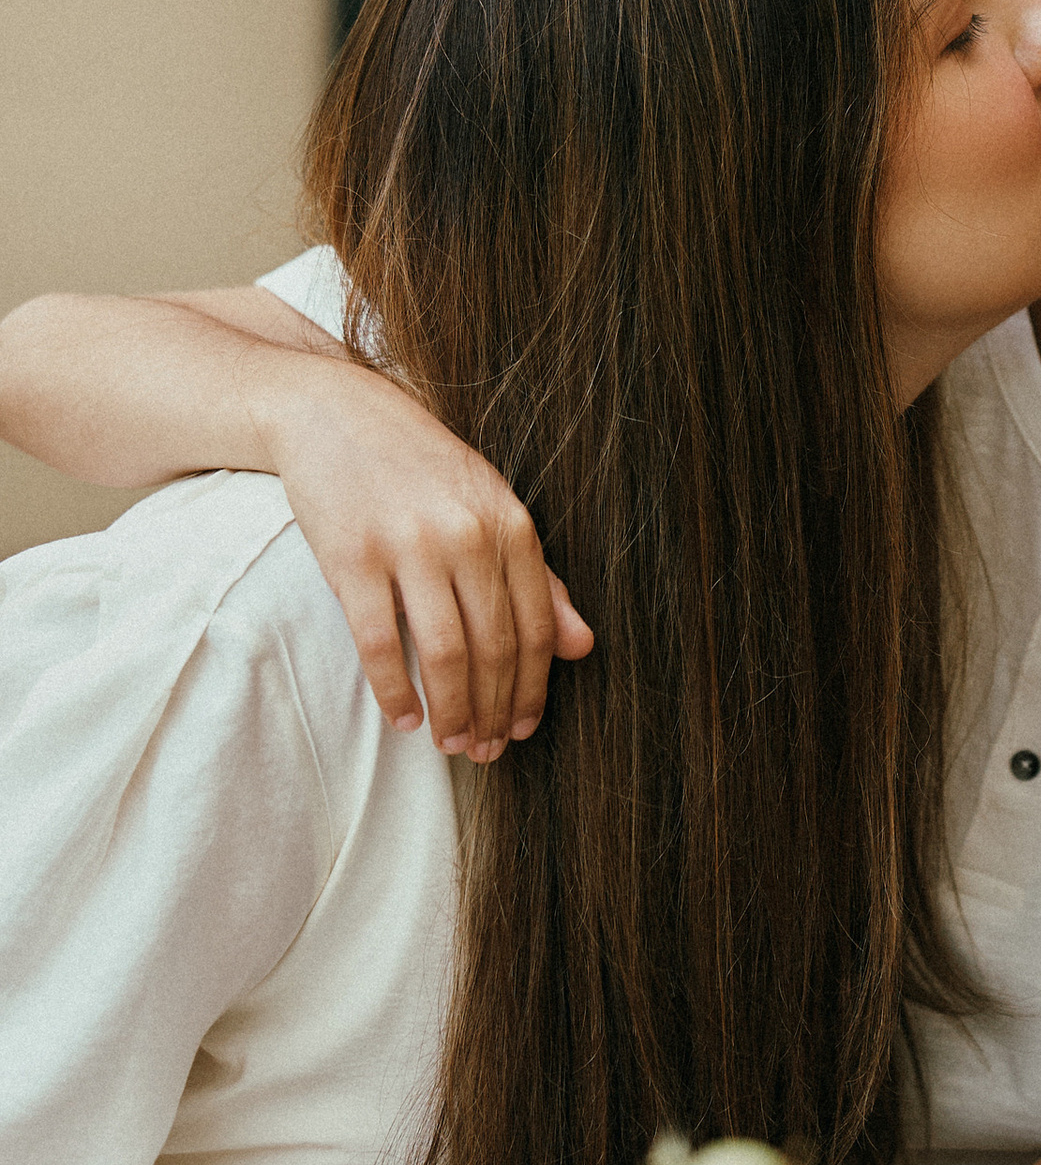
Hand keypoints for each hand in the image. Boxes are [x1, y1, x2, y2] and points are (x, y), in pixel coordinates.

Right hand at [263, 361, 591, 759]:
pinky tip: (402, 718)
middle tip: (486, 751)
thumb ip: (537, 576)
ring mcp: (409, 546)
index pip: (537, 627)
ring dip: (451, 712)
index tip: (524, 728)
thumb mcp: (490, 506)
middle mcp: (468, 535)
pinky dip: (395, 691)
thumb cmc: (419, 468)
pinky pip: (381, 643)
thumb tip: (582, 646)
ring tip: (450, 743)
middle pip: (494, 648)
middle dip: (493, 711)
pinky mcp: (352, 557)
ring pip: (445, 654)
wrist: (333, 413)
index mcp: (510, 523)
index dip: (534, 688)